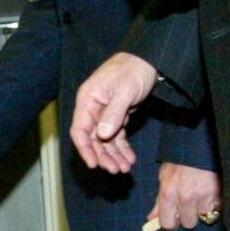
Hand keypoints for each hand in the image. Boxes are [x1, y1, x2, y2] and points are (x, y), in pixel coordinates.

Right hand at [70, 53, 158, 173]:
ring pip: (105, 141)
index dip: (85, 149)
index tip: (94, 164)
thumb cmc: (133, 70)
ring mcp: (104, 113)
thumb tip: (102, 135)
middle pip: (93, 139)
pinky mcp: (116, 116)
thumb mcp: (124, 91)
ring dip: (114, 155)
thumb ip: (113, 113)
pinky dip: (122, 148)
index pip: (80, 130)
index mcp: (88, 100)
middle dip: (104, 156)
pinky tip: (130, 158)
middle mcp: (93, 108)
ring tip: (125, 168)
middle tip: (116, 170)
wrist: (149, 60)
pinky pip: (116, 136)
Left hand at [145, 163, 221, 230]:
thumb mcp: (164, 178)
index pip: (168, 224)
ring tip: (201, 196)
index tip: (175, 219)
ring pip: (204, 218)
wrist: (197, 147)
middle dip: (189, 217)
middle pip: (188, 224)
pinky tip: (210, 194)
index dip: (171, 223)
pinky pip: (216, 209)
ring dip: (203, 210)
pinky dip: (214, 205)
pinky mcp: (217, 193)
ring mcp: (202, 196)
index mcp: (168, 194)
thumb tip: (152, 219)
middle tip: (189, 205)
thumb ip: (159, 201)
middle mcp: (185, 198)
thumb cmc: (178, 162)